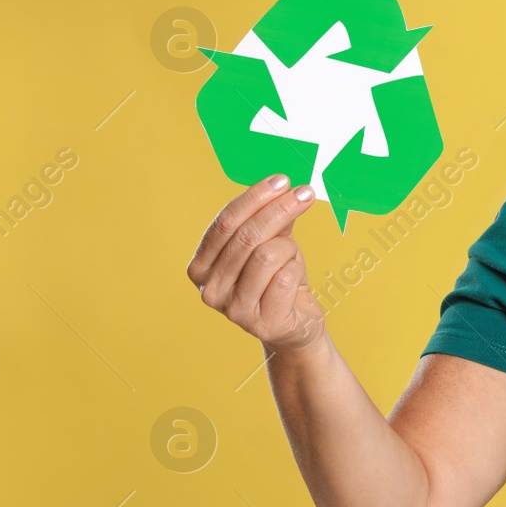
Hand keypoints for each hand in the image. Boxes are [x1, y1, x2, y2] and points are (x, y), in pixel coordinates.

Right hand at [187, 174, 325, 352]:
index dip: (255, 198)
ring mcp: (233, 310)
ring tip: (293, 257)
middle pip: (246, 236)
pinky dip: (296, 270)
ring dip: (288, 249)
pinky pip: (285, 279)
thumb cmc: (279, 281)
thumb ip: (271, 220)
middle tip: (304, 193)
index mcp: (201, 267)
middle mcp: (209, 290)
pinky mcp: (261, 323)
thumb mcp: (273, 244)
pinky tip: (295, 282)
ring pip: (266, 255)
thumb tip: (280, 187)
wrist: (296, 326)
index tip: (282, 181)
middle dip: (279, 209)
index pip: (225, 223)